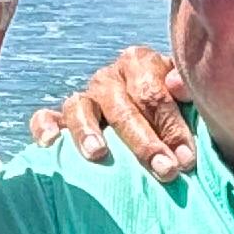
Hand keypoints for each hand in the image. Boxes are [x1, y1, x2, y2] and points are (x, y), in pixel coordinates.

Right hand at [28, 43, 197, 174]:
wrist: (155, 125)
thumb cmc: (176, 116)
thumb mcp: (189, 99)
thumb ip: (188, 90)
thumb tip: (176, 84)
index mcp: (139, 63)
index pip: (153, 93)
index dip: (172, 126)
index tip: (187, 159)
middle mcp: (108, 78)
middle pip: (122, 107)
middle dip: (145, 143)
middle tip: (165, 170)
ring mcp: (84, 98)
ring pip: (79, 109)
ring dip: (88, 133)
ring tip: (99, 155)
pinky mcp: (61, 118)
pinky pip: (45, 118)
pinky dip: (44, 127)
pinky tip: (51, 143)